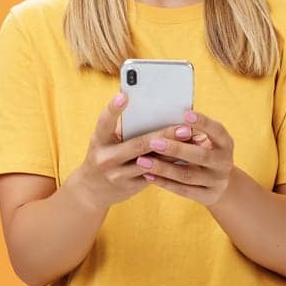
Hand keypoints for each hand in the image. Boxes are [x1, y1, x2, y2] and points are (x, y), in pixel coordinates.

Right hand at [65, 91, 197, 211]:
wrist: (93, 190)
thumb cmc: (107, 155)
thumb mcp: (107, 141)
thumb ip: (127, 129)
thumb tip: (160, 111)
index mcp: (99, 140)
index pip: (104, 122)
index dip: (113, 109)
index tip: (124, 96)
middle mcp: (106, 158)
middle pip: (138, 145)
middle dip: (164, 136)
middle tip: (185, 128)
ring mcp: (118, 175)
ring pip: (151, 162)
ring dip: (174, 152)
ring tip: (192, 142)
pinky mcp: (131, 186)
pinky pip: (155, 175)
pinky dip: (172, 165)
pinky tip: (189, 157)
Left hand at [139, 109, 236, 206]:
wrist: (221, 184)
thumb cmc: (205, 153)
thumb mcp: (206, 142)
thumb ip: (191, 132)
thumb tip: (165, 112)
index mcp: (226, 143)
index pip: (217, 131)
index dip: (203, 122)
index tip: (185, 113)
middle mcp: (224, 162)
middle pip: (200, 155)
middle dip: (176, 149)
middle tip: (153, 142)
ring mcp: (217, 181)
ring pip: (188, 175)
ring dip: (163, 168)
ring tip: (141, 161)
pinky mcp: (208, 196)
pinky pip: (183, 190)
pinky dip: (164, 182)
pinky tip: (148, 175)